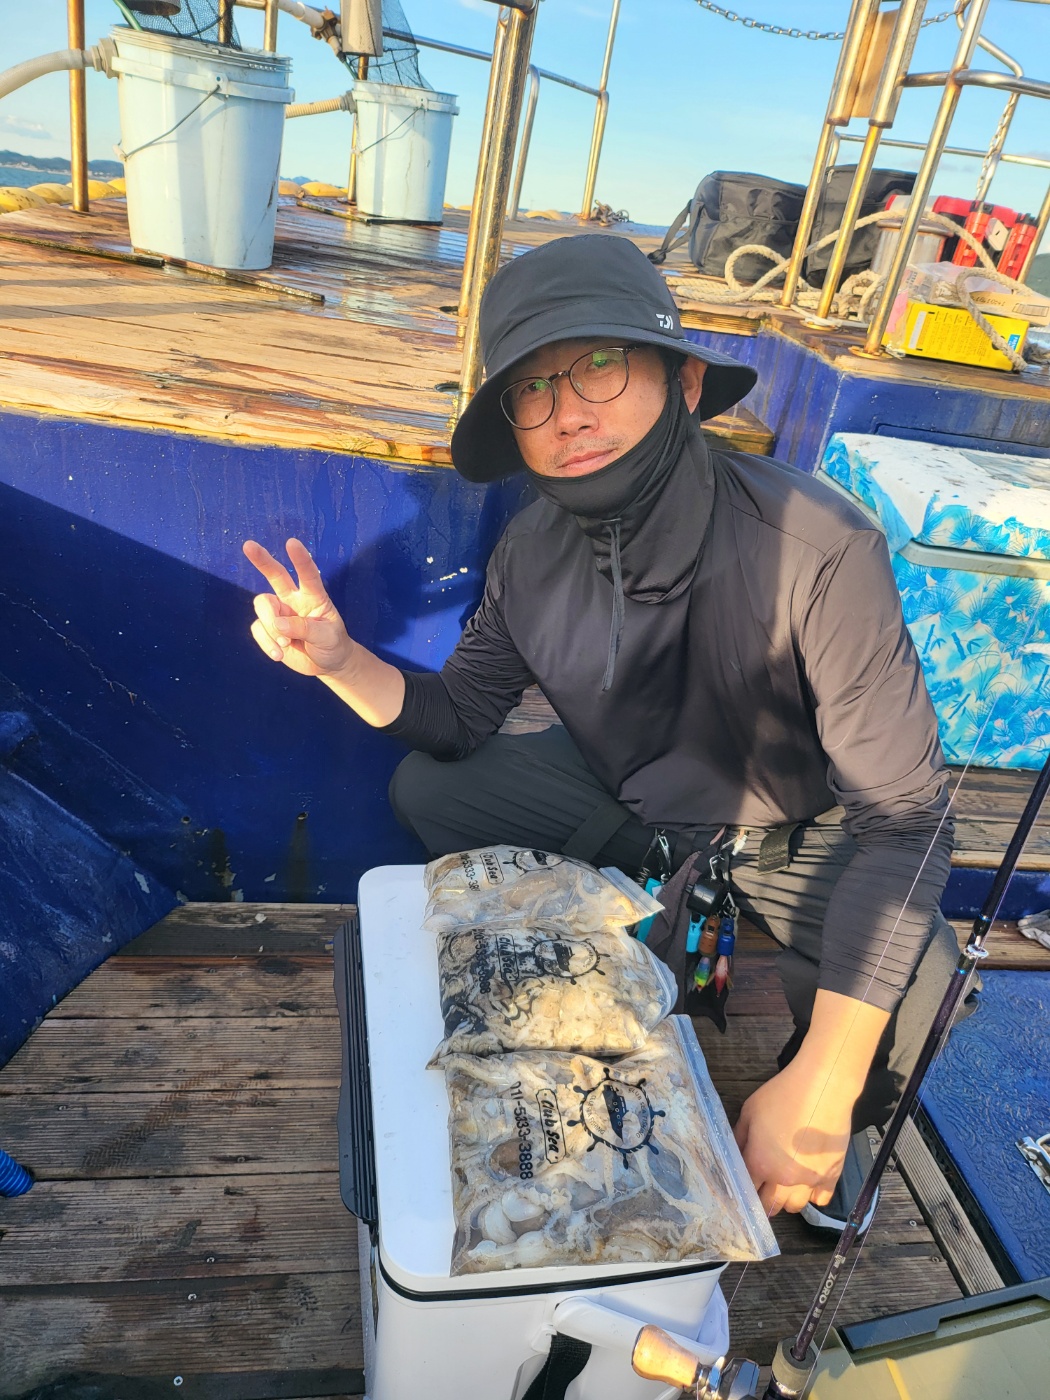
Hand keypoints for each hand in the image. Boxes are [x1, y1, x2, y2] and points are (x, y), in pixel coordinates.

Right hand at [243, 537, 354, 679]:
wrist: (326, 664)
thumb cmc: (332, 644)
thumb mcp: (327, 637)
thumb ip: (306, 628)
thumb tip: (278, 623)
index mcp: (314, 596)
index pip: (308, 575)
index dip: (300, 559)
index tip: (292, 543)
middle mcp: (294, 599)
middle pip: (276, 575)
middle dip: (262, 560)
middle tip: (248, 545)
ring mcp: (279, 613)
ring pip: (262, 606)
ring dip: (270, 627)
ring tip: (285, 645)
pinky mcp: (268, 628)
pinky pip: (258, 629)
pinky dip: (266, 643)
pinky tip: (279, 654)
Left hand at [734, 1059, 853, 1215]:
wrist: (822, 1088)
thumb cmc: (782, 1095)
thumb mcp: (749, 1111)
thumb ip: (739, 1137)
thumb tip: (735, 1155)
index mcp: (760, 1163)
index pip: (746, 1190)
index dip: (743, 1189)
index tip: (744, 1187)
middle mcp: (783, 1179)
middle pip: (770, 1206)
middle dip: (763, 1201)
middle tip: (762, 1190)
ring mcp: (809, 1180)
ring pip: (794, 1207)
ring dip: (787, 1200)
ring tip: (784, 1185)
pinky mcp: (831, 1176)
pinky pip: (820, 1200)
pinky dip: (813, 1195)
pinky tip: (808, 1181)